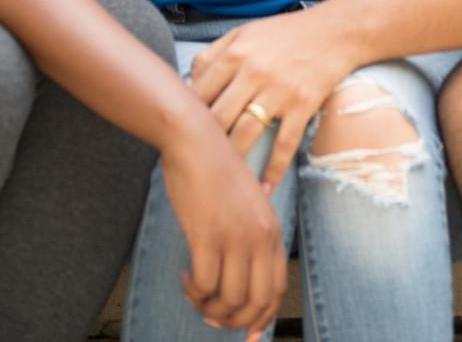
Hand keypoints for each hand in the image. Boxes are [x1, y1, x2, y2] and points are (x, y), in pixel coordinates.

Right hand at [160, 111, 286, 338]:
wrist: (196, 140)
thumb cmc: (215, 170)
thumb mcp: (246, 204)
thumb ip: (251, 235)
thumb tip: (242, 274)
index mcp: (272, 231)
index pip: (276, 291)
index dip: (261, 319)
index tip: (246, 334)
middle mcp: (259, 237)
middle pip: (256, 303)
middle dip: (233, 322)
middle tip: (212, 317)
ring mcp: (235, 237)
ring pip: (229, 299)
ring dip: (208, 306)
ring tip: (195, 293)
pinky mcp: (208, 234)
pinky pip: (204, 283)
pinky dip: (194, 290)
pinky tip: (186, 276)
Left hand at [188, 7, 364, 192]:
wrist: (334, 32)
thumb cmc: (284, 33)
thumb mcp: (244, 33)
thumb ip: (214, 54)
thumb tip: (188, 82)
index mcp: (235, 54)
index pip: (199, 91)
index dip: (185, 116)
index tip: (179, 135)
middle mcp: (253, 72)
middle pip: (217, 116)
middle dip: (203, 141)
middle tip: (193, 162)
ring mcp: (279, 91)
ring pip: (245, 133)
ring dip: (231, 159)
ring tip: (219, 179)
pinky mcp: (302, 106)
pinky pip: (284, 144)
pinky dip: (273, 170)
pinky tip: (263, 189)